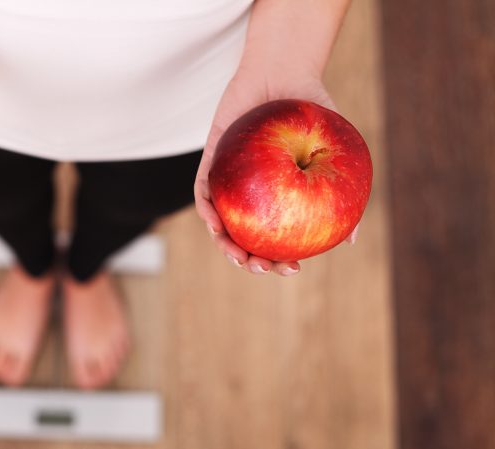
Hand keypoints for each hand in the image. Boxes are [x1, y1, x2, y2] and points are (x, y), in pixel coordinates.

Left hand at [194, 68, 358, 275]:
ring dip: (224, 244)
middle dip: (249, 261)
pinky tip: (215, 221)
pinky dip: (207, 209)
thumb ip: (341, 191)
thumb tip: (351, 239)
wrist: (284, 72)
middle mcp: (252, 194)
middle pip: (244, 238)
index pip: (276, 238)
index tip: (292, 269)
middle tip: (262, 268)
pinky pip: (203, 190)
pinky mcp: (210, 162)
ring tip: (238, 256)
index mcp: (278, 197)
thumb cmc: (312, 111)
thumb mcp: (335, 150)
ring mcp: (229, 180)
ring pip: (220, 222)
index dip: (279, 260)